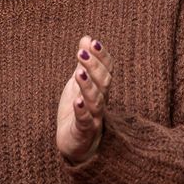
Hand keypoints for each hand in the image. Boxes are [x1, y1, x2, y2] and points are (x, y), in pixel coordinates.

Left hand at [57, 36, 109, 163]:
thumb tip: (86, 38)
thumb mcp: (80, 84)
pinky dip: (82, 111)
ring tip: (79, 73)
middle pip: (104, 83)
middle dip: (94, 66)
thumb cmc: (80, 111)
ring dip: (88, 86)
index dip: (101, 56)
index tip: (92, 42)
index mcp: (101, 89)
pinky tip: (77, 101)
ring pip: (96, 101)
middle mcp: (101, 102)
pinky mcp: (83, 132)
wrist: (76, 145)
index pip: (107, 70)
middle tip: (82, 53)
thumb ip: (85, 63)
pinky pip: (85, 121)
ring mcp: (94, 118)